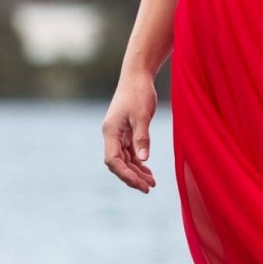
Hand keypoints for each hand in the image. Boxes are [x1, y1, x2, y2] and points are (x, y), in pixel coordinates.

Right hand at [102, 73, 158, 193]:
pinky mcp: (126, 131)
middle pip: (118, 163)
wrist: (137, 75)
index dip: (126, 174)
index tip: (141, 184)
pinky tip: (148, 170)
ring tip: (152, 183)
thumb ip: (142, 138)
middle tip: (149, 188)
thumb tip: (144, 159)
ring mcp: (118, 133)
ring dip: (136, 171)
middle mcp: (111, 134)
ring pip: (124, 159)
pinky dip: (138, 162)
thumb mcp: (142, 116)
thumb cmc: (138, 92)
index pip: (113, 160)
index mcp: (111, 131)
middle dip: (132, 177)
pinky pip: (130, 152)